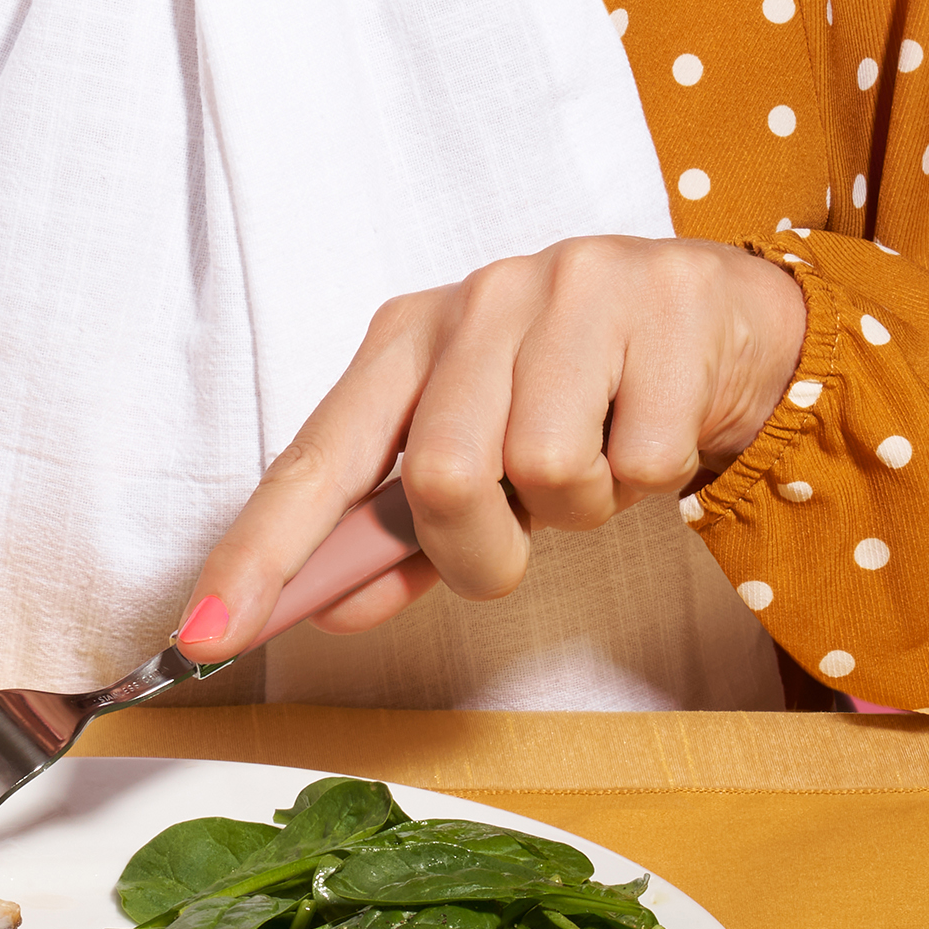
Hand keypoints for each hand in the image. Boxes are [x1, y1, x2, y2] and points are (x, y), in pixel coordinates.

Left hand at [174, 237, 807, 650]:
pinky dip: (652, 479)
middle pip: (442, 478)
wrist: (724, 320)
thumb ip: (404, 538)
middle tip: (526, 531)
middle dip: (487, 549)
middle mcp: (478, 301)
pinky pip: (645, 461)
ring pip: (548, 471)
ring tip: (600, 460)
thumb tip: (331, 609)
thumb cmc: (583, 398)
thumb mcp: (487, 459)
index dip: (258, 553)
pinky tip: (654, 426)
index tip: (204, 637)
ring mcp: (573, 291)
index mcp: (408, 338)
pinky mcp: (666, 309)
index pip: (317, 458)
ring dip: (580, 510)